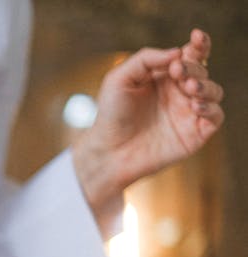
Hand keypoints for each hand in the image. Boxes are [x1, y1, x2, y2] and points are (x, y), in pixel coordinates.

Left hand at [73, 29, 223, 236]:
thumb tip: (177, 52)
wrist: (109, 151)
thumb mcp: (119, 79)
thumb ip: (145, 59)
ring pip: (214, 91)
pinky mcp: (194, 133)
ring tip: (189, 87)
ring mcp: (188, 112)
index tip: (196, 37)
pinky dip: (211, 108)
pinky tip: (194, 106)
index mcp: (165, 76)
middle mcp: (179, 92)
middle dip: (194, 67)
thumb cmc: (111, 114)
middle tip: (178, 71)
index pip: (190, 55)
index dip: (199, 45)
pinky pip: (216, 117)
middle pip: (201, 71)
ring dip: (206, 86)